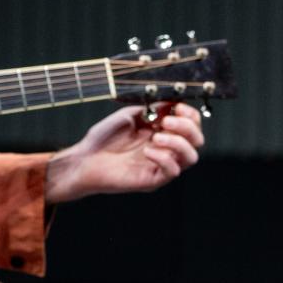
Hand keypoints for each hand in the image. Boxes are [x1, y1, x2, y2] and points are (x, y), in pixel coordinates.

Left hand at [45, 101, 205, 202]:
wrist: (85, 158)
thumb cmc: (105, 137)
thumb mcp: (132, 115)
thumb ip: (154, 109)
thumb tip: (175, 102)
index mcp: (165, 132)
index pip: (193, 125)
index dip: (191, 115)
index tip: (178, 107)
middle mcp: (167, 150)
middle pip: (197, 141)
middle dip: (186, 127)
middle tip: (165, 122)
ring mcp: (161, 166)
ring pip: (190, 158)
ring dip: (178, 143)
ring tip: (156, 136)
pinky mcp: (153, 180)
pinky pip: (172, 171)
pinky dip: (164, 158)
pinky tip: (147, 151)